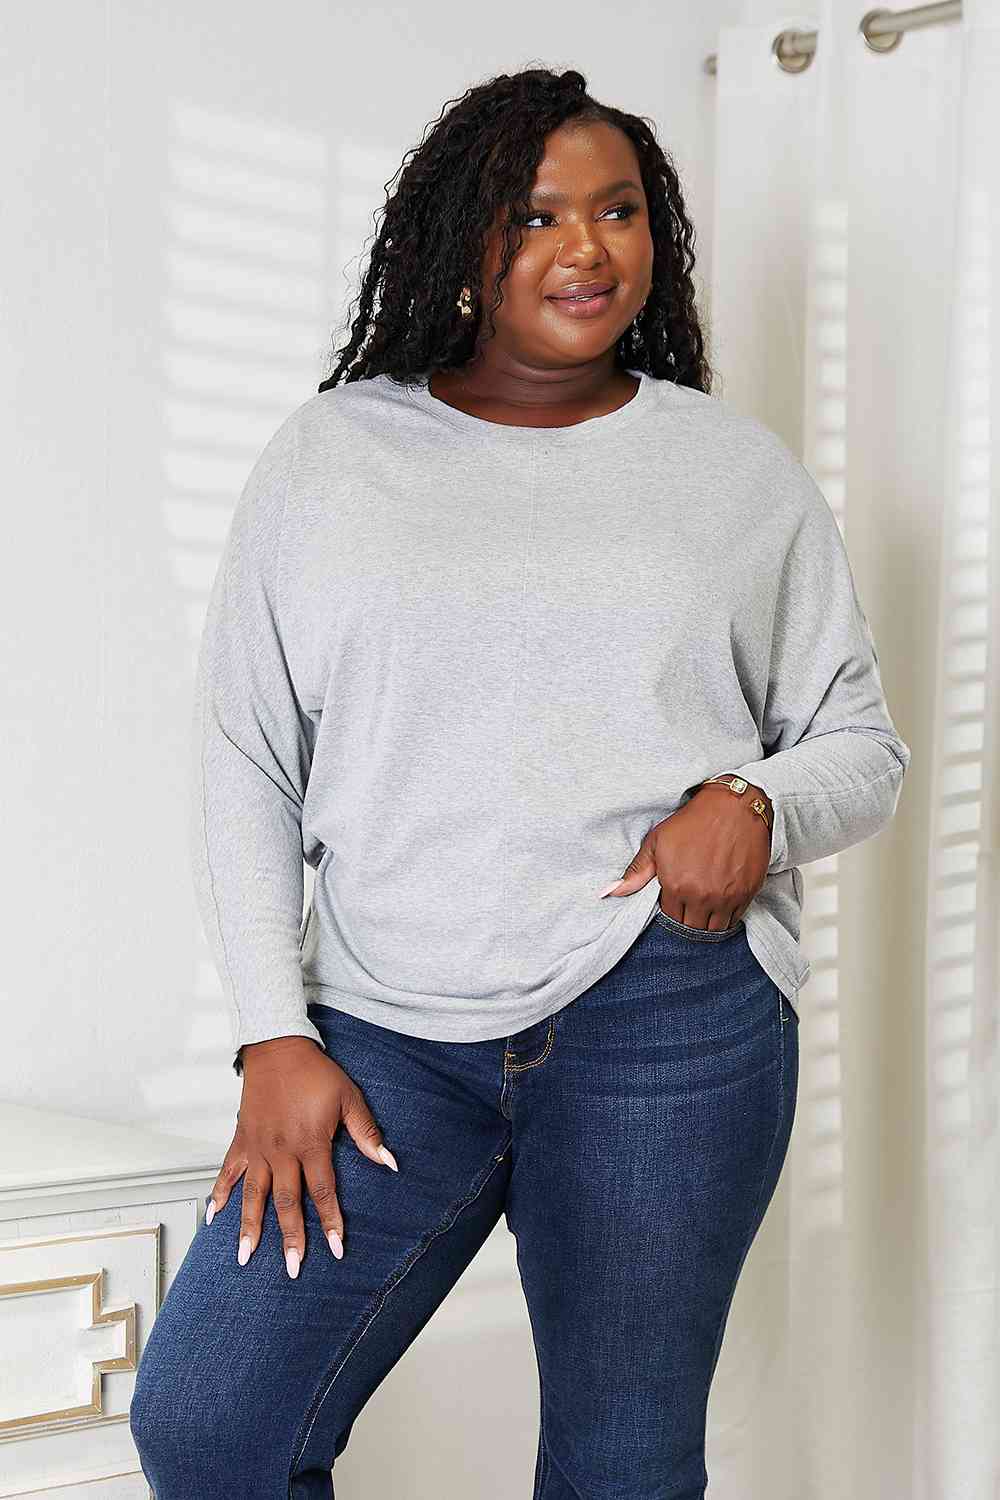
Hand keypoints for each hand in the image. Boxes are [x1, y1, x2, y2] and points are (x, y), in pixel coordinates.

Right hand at [204, 1035, 397, 1277]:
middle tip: (292, 1269)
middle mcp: (282, 1151)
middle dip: (291, 1238)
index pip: (323, 1191)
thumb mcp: (349, 1098)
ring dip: (250, 1228)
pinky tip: (214, 1216)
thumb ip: (367, 1133)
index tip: (336, 1248)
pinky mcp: (241, 1139)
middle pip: (287, 1203)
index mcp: (310, 1143)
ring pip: (253, 1196)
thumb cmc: (314, 1072)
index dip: (331, 1221)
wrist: (278, 1048)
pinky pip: (228, 1172)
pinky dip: (220, 1194)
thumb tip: (389, 1161)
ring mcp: (258, 1148)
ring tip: (245, 1257)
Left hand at [599, 782, 771, 929]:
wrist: (733, 807)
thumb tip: (609, 893)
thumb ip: (636, 872)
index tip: (674, 901)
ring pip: (715, 929)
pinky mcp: (747, 892)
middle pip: (693, 928)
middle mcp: (702, 896)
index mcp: (676, 885)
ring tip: (704, 908)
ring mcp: (727, 896)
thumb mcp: (657, 842)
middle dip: (689, 921)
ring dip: (708, 923)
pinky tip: (721, 903)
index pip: (671, 918)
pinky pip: (735, 918)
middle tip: (689, 907)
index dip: (671, 912)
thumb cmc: (692, 822)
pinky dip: (727, 916)